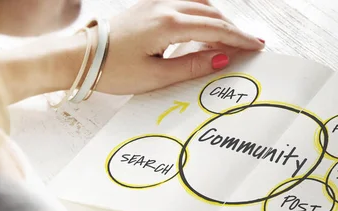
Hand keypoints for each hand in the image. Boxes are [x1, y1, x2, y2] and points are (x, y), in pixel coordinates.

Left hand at [0, 0, 262, 103]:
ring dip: (218, 19)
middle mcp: (165, 8)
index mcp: (170, 25)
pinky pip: (184, 2)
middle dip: (234, 29)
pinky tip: (204, 23)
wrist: (81, 57)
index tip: (257, 47)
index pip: (216, 30)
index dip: (240, 39)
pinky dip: (201, 11)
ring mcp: (156, 3)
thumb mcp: (157, 76)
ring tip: (231, 37)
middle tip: (251, 44)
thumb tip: (222, 59)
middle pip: (212, 14)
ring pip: (199, 5)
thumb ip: (192, 66)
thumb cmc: (114, 69)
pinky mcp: (147, 6)